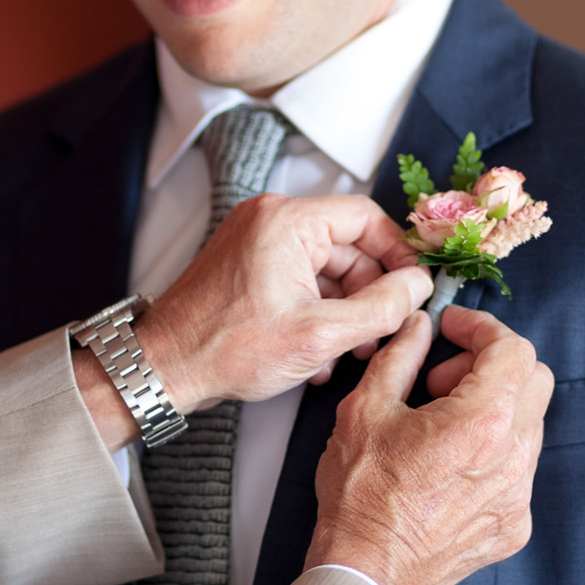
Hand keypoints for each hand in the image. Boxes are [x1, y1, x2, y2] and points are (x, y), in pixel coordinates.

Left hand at [137, 193, 431, 411]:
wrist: (164, 367)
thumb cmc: (228, 349)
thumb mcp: (321, 334)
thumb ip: (382, 308)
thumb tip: (420, 287)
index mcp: (287, 221)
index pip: (366, 216)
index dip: (398, 253)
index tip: (414, 288)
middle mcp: (268, 219)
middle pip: (347, 244)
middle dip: (369, 292)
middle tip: (381, 333)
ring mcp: (254, 240)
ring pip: (324, 266)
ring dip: (343, 309)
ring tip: (350, 352)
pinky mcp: (245, 264)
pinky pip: (297, 278)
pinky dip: (315, 309)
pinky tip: (319, 354)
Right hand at [305, 306, 553, 584]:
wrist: (366, 570)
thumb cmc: (360, 495)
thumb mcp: (365, 409)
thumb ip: (399, 357)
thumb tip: (417, 329)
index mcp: (481, 421)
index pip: (513, 350)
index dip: (482, 328)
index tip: (453, 328)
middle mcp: (512, 457)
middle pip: (534, 381)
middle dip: (491, 365)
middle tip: (441, 378)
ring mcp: (517, 494)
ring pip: (528, 426)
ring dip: (492, 409)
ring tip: (438, 424)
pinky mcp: (512, 523)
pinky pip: (517, 469)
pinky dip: (491, 451)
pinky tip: (446, 464)